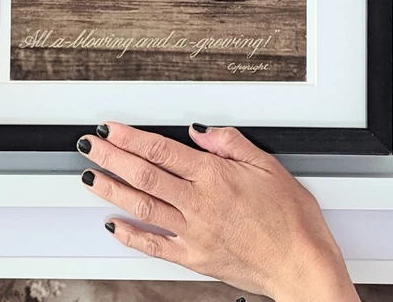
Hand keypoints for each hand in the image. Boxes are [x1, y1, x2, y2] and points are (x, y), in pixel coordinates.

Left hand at [78, 123, 357, 301]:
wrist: (302, 264)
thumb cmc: (291, 219)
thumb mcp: (267, 164)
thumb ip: (229, 143)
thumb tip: (200, 130)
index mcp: (214, 176)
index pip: (161, 150)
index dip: (131, 137)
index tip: (112, 128)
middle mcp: (199, 203)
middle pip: (144, 175)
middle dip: (111, 157)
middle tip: (90, 145)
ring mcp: (194, 232)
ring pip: (142, 207)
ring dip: (112, 190)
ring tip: (90, 176)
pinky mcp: (195, 258)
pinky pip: (155, 246)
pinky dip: (130, 235)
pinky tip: (113, 225)